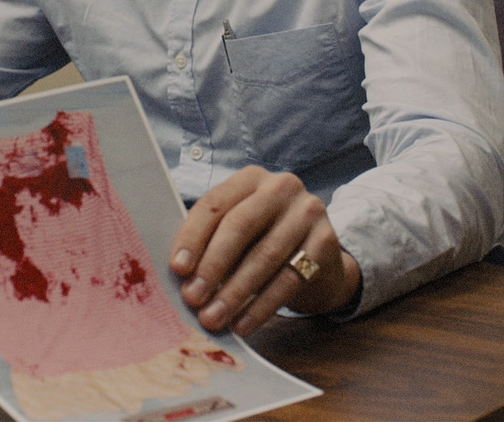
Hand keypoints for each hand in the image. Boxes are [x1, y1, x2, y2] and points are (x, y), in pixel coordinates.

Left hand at [170, 166, 361, 336]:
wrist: (319, 258)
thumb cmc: (263, 242)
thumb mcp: (238, 232)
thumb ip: (210, 242)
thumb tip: (178, 274)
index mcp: (250, 178)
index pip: (214, 204)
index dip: (193, 237)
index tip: (177, 269)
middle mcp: (281, 187)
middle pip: (239, 226)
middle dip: (213, 265)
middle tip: (193, 298)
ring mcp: (307, 212)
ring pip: (265, 255)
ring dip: (235, 292)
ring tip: (213, 318)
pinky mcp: (326, 241)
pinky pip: (289, 279)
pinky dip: (262, 306)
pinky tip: (242, 324)